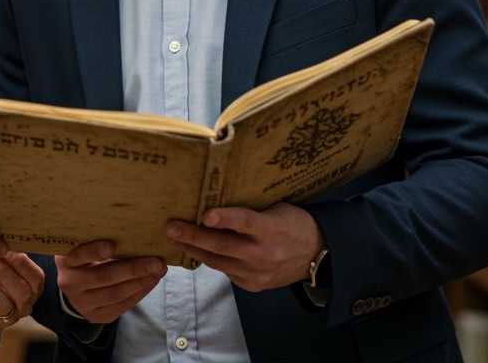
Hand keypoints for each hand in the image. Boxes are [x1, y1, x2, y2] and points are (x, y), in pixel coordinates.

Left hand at [0, 252, 46, 331]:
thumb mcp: (0, 258)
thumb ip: (7, 249)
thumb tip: (6, 231)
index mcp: (31, 286)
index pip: (36, 278)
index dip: (24, 265)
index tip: (8, 250)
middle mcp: (23, 305)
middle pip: (21, 293)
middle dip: (4, 273)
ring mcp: (6, 318)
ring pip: (2, 306)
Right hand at [55, 240, 164, 323]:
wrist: (74, 285)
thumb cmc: (85, 257)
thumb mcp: (84, 245)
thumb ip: (99, 239)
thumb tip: (133, 230)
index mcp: (66, 261)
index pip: (79, 256)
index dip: (94, 252)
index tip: (111, 246)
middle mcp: (70, 283)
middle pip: (104, 277)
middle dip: (134, 269)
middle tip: (156, 262)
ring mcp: (82, 302)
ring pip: (116, 293)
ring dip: (141, 282)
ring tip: (158, 271)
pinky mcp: (96, 315)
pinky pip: (122, 305)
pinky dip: (140, 293)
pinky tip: (151, 282)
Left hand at [166, 203, 324, 292]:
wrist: (317, 256)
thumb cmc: (293, 224)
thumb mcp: (276, 209)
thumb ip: (250, 211)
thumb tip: (214, 202)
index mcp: (273, 229)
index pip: (246, 222)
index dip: (225, 218)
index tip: (205, 214)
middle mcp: (264, 254)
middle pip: (222, 246)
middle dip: (192, 236)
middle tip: (171, 228)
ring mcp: (258, 273)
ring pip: (218, 261)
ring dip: (193, 249)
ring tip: (174, 238)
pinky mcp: (252, 285)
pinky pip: (225, 271)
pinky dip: (209, 259)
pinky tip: (195, 249)